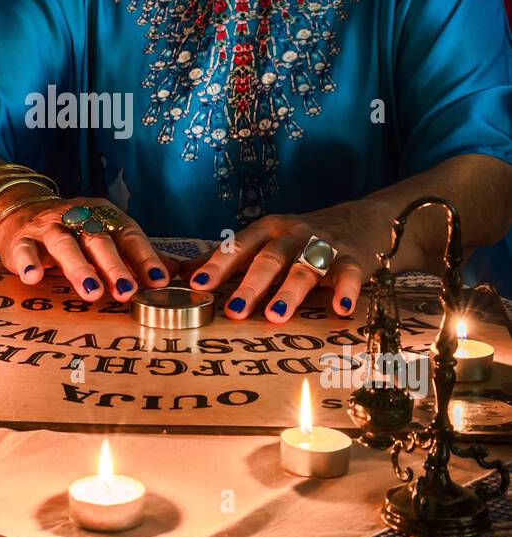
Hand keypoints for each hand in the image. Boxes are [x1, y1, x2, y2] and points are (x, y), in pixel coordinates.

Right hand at [0, 196, 178, 301]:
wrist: (18, 211)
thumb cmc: (71, 231)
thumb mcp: (104, 236)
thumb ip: (136, 254)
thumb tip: (176, 272)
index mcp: (102, 215)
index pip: (127, 233)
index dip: (143, 256)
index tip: (159, 280)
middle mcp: (76, 217)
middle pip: (98, 240)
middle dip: (114, 266)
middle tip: (128, 291)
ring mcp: (47, 228)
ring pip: (64, 245)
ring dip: (79, 268)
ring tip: (93, 292)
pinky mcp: (19, 240)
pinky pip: (23, 250)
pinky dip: (28, 263)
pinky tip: (33, 277)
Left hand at [180, 202, 386, 321]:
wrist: (358, 220)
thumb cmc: (299, 238)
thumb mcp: (262, 241)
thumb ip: (226, 258)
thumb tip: (180, 272)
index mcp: (266, 230)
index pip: (239, 247)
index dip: (218, 265)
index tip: (198, 284)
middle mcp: (292, 234)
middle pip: (270, 259)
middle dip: (251, 285)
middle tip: (235, 311)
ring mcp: (323, 245)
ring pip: (305, 268)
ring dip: (290, 293)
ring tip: (276, 317)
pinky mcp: (352, 259)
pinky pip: (349, 274)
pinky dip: (346, 290)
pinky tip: (340, 308)